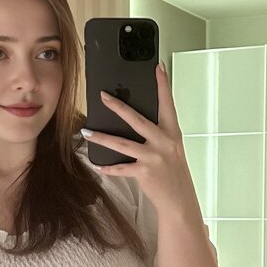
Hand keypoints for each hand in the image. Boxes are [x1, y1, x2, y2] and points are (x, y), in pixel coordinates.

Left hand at [82, 63, 198, 215]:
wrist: (179, 200)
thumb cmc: (174, 173)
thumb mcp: (171, 148)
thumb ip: (157, 134)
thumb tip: (135, 121)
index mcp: (172, 132)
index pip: (167, 103)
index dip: (163, 84)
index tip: (157, 67)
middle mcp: (164, 142)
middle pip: (137, 119)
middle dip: (118, 106)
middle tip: (103, 97)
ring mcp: (154, 157)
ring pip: (121, 143)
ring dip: (101, 138)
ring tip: (87, 131)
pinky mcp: (144, 172)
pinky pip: (120, 168)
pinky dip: (108, 167)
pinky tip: (97, 164)